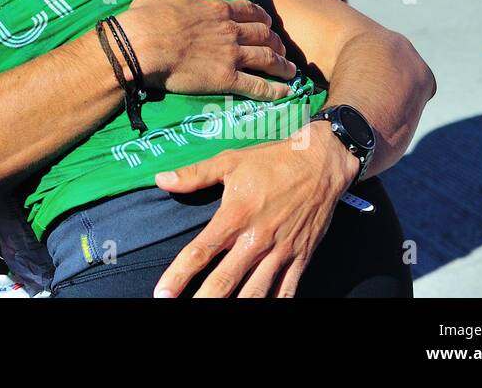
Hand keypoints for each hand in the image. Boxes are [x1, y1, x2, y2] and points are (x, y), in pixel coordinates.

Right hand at [115, 0, 295, 100]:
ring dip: (281, 65)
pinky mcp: (224, 79)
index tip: (268, 23)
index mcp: (218, 9)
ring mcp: (230, 56)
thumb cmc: (149, 13)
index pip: (250, 11)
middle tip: (281, 47)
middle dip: (276, 41)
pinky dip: (274, 89)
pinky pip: (256, 85)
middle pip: (264, 34)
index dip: (262, 17)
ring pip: (267, 58)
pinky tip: (285, 92)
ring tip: (290, 71)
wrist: (139, 45)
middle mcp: (230, 31)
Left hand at [151, 121, 359, 296]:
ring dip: (237, 307)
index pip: (200, 252)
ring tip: (217, 319)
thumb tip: (161, 179)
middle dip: (203, 300)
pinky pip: (286, 290)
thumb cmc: (272, 162)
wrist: (320, 164)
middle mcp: (256, 239)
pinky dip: (274, 304)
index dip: (179, 275)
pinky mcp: (300, 258)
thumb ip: (195, 174)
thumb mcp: (230, 161)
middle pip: (225, 280)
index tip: (162, 293)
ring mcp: (280, 252)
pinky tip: (260, 312)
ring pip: (255, 292)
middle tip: (178, 312)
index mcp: (235, 216)